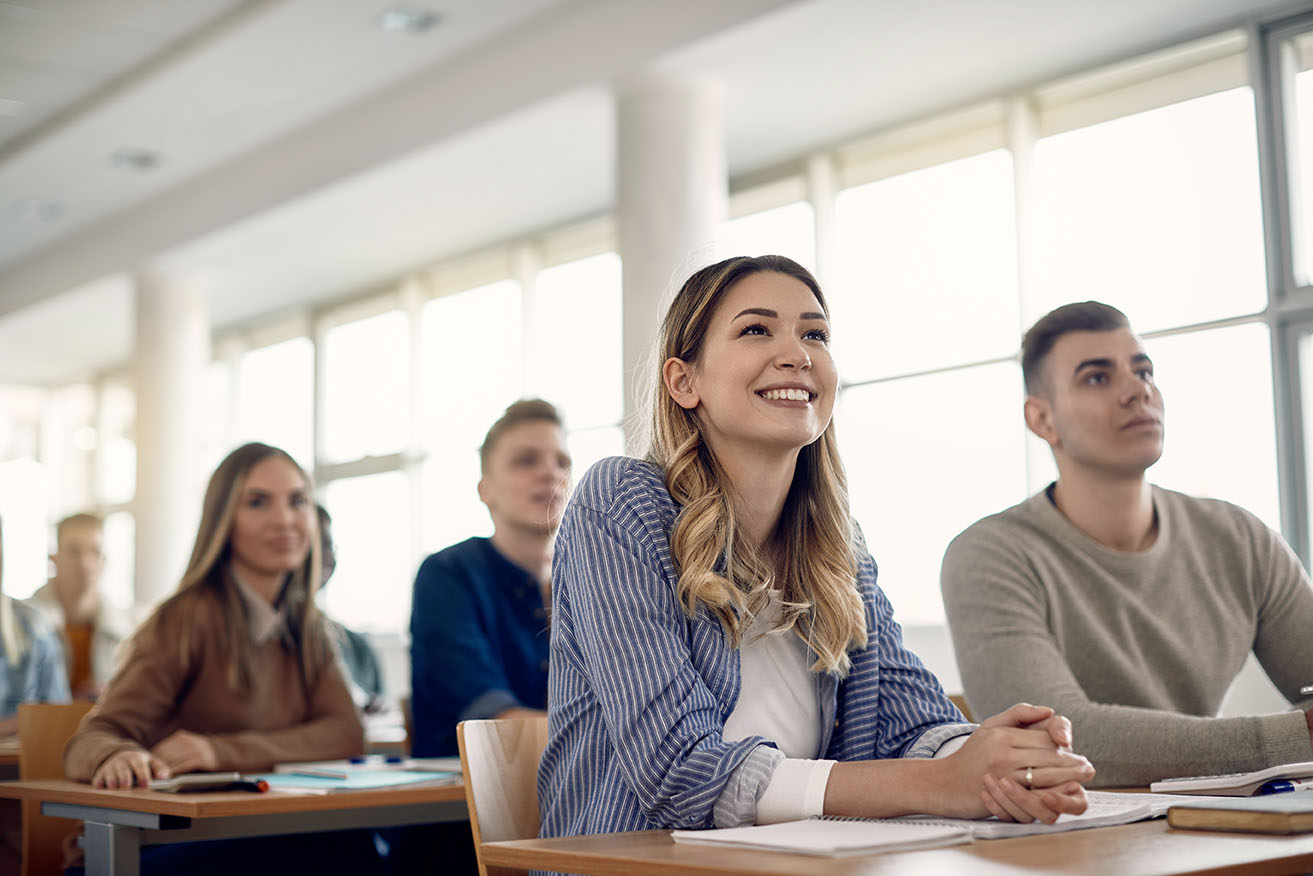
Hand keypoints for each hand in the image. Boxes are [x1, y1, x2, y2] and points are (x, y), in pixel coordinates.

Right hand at [92, 750, 169, 788]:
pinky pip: (98, 779)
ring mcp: (110, 767)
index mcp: (136, 758)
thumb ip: (161, 769)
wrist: (121, 755)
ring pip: (110, 775)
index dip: (143, 775)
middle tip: (127, 787)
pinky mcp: (100, 774)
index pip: (140, 766)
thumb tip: (164, 778)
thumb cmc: (140, 763)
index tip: (146, 785)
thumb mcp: (152, 762)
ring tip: (115, 788)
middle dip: (125, 778)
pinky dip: (99, 783)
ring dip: (112, 781)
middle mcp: (122, 761)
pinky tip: (100, 787)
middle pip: (124, 770)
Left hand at [150, 730, 217, 773]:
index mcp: (181, 736)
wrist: (224, 751)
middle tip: (149, 775)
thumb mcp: (187, 745)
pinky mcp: (200, 758)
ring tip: (156, 778)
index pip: (161, 748)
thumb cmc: (200, 752)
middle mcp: (187, 741)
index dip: (153, 758)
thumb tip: (153, 761)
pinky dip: (175, 772)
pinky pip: (183, 766)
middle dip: (156, 766)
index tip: (146, 768)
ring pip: (173, 761)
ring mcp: (194, 749)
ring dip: (164, 770)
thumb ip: (174, 749)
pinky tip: (169, 778)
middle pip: (165, 755)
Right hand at [935, 702, 1093, 819]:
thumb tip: (1049, 710)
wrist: (944, 782)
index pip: (1042, 738)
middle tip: (1088, 768)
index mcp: (1002, 734)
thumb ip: (1019, 714)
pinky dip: (1052, 794)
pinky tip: (1063, 794)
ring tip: (1082, 779)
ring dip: (1068, 778)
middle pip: (1048, 757)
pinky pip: (1034, 793)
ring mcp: (1003, 773)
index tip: (1075, 752)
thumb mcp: (990, 726)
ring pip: (1045, 775)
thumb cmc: (970, 755)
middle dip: (1072, 763)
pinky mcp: (1003, 793)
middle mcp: (1003, 752)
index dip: (1063, 746)